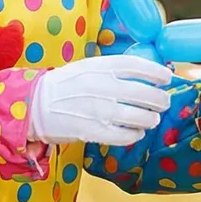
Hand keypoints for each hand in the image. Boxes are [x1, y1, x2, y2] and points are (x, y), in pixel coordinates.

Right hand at [29, 55, 174, 146]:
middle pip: (144, 93)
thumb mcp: (87, 67)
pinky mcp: (92, 131)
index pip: (137, 66)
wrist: (34, 104)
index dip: (156, 72)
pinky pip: (123, 135)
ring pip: (138, 116)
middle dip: (159, 100)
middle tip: (163, 102)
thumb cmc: (64, 85)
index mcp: (100, 67)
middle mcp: (102, 87)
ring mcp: (98, 110)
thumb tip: (144, 73)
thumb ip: (113, 69)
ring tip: (151, 119)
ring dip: (150, 119)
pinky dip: (134, 135)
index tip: (167, 77)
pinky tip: (136, 132)